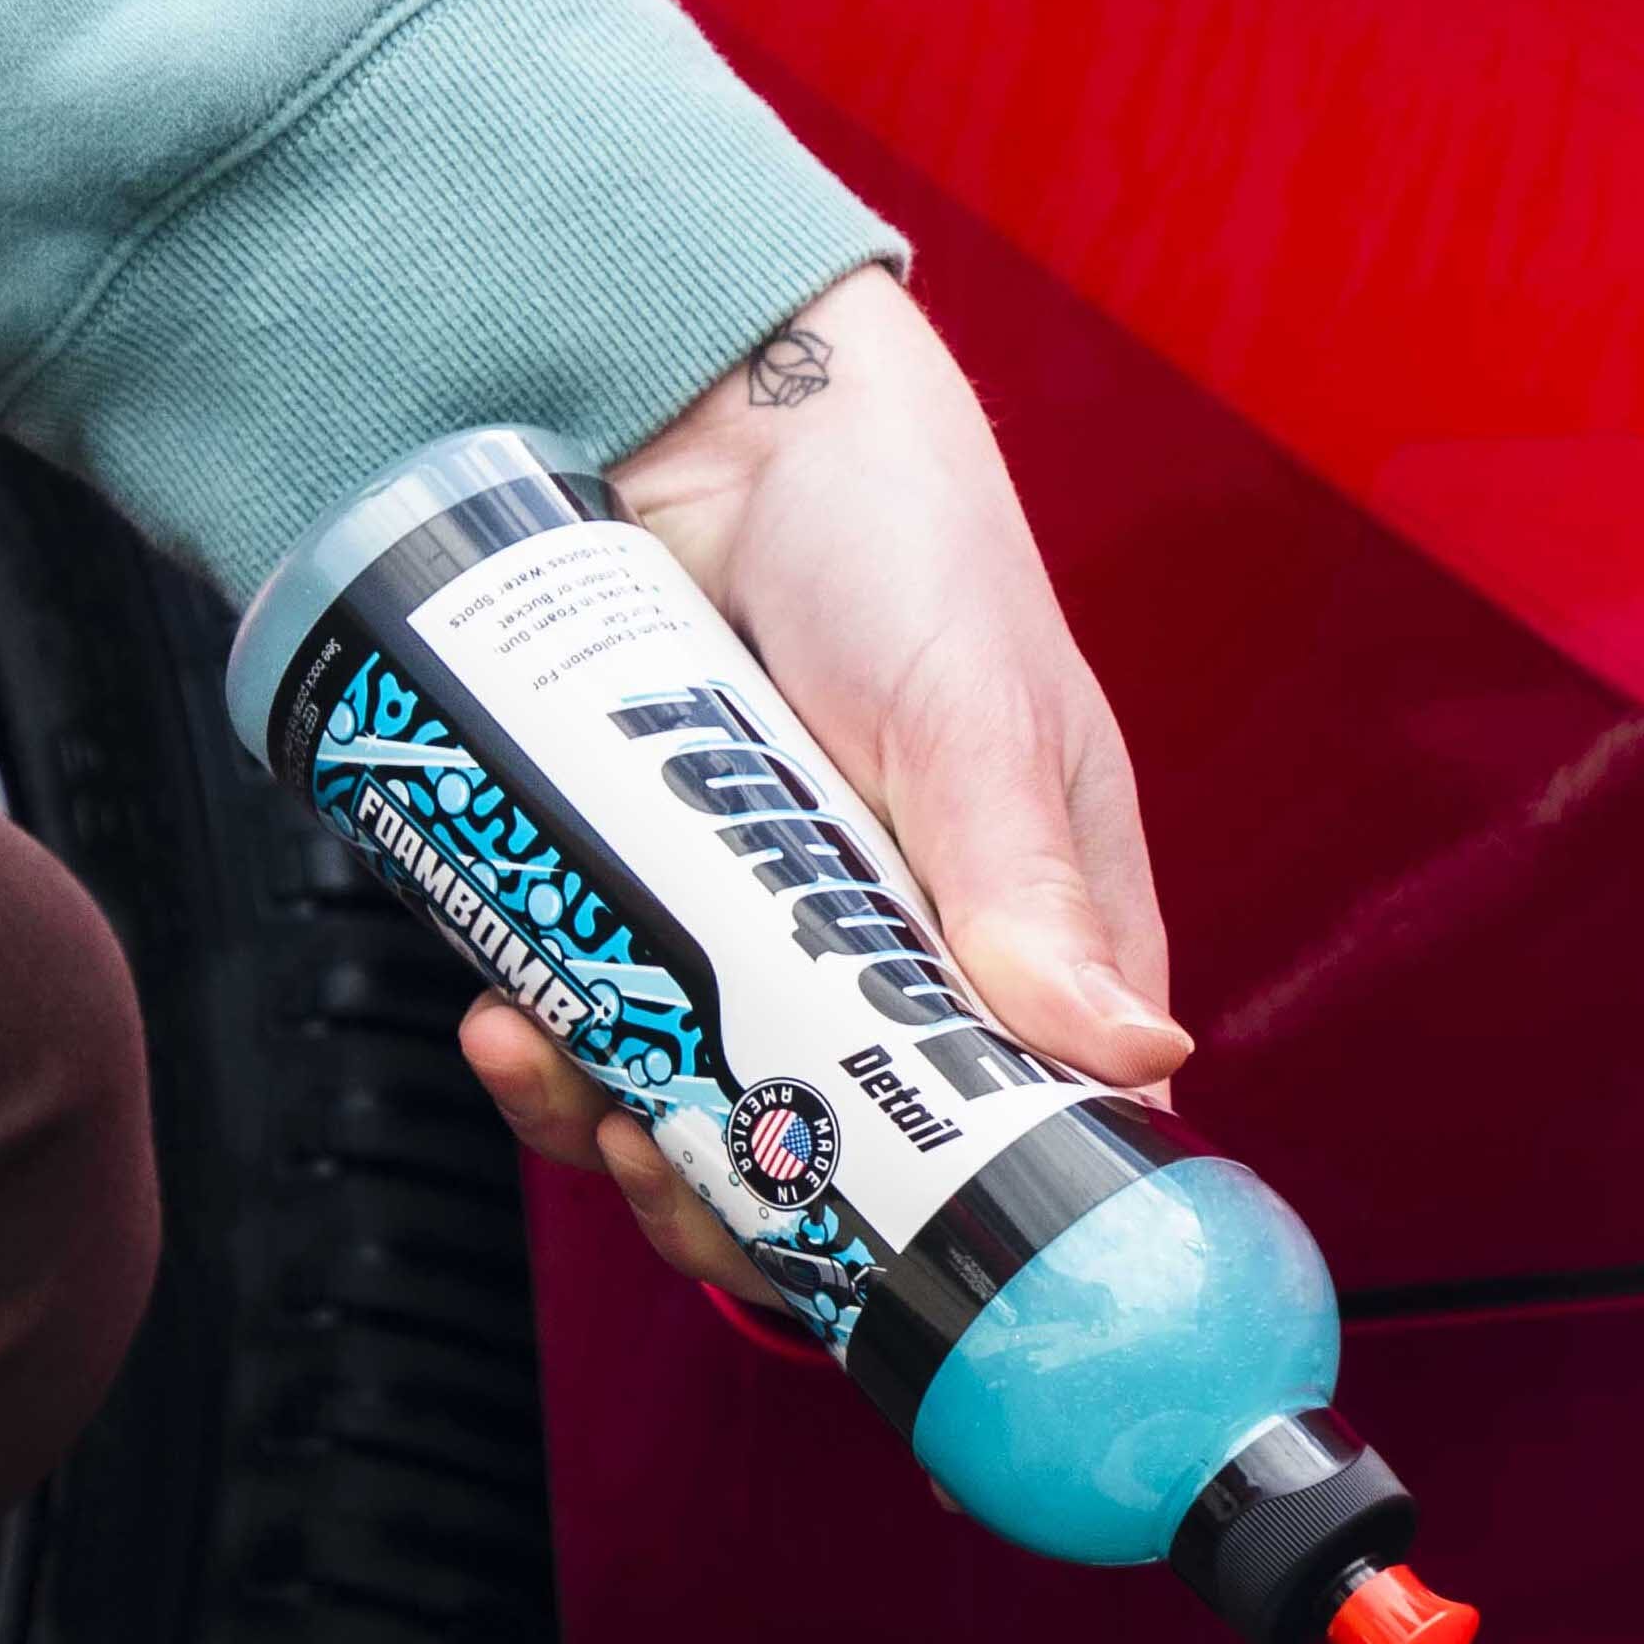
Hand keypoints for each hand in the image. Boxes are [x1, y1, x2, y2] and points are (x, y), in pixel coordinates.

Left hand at [457, 263, 1188, 1298]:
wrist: (708, 400)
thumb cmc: (903, 539)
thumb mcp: (982, 724)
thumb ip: (1037, 896)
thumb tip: (1138, 1054)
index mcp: (1036, 953)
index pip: (1024, 1145)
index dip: (952, 1225)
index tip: (872, 1243)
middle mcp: (904, 976)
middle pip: (847, 1171)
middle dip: (752, 1199)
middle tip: (677, 1153)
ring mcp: (765, 953)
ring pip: (710, 1124)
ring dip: (626, 1136)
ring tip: (566, 1071)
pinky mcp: (643, 912)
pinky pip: (601, 1033)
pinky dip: (546, 1057)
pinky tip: (504, 1014)